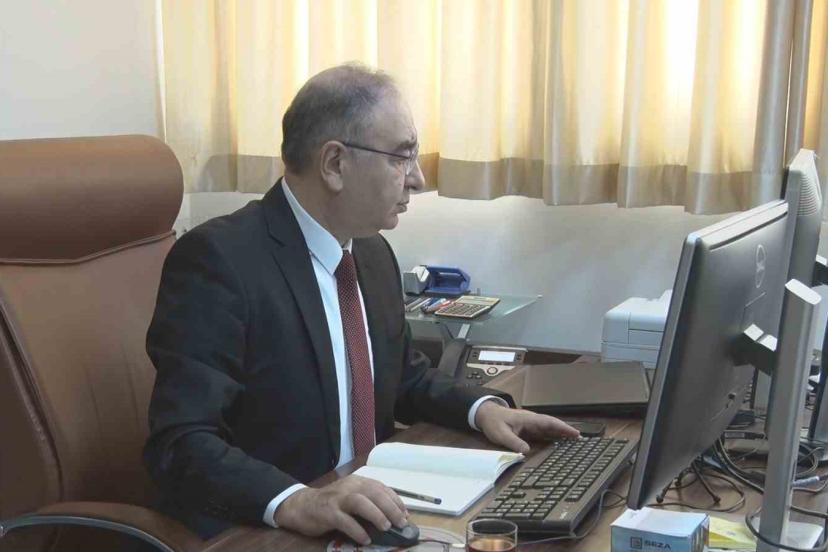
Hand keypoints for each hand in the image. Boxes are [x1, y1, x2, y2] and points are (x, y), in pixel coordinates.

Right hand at [274, 475, 407, 544]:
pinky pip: (345, 520)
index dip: (395, 500)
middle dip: (390, 507)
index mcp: (357, 482)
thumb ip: (367, 502)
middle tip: (401, 523)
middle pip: (373, 493)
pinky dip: (357, 530)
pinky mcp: (327, 512)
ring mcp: (337, 499)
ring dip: (376, 514)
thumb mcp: (350, 497)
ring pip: (360, 502)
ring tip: (386, 527)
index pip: (380, 487)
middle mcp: (349, 486)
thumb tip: (391, 517)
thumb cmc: (330, 504)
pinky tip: (366, 539)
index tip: (405, 514)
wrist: (301, 506)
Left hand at [474, 400, 579, 453]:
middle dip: (566, 431)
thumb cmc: (494, 422)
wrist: (487, 415)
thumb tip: (527, 452)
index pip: (549, 422)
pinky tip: (558, 444)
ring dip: (561, 434)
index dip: (563, 428)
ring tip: (574, 443)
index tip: (575, 433)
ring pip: (549, 429)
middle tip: (580, 439)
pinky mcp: (529, 430)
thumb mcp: (501, 434)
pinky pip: (544, 433)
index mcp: (529, 420)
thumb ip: (513, 442)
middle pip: (553, 425)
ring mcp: (531, 425)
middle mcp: (533, 421)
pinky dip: (553, 437)